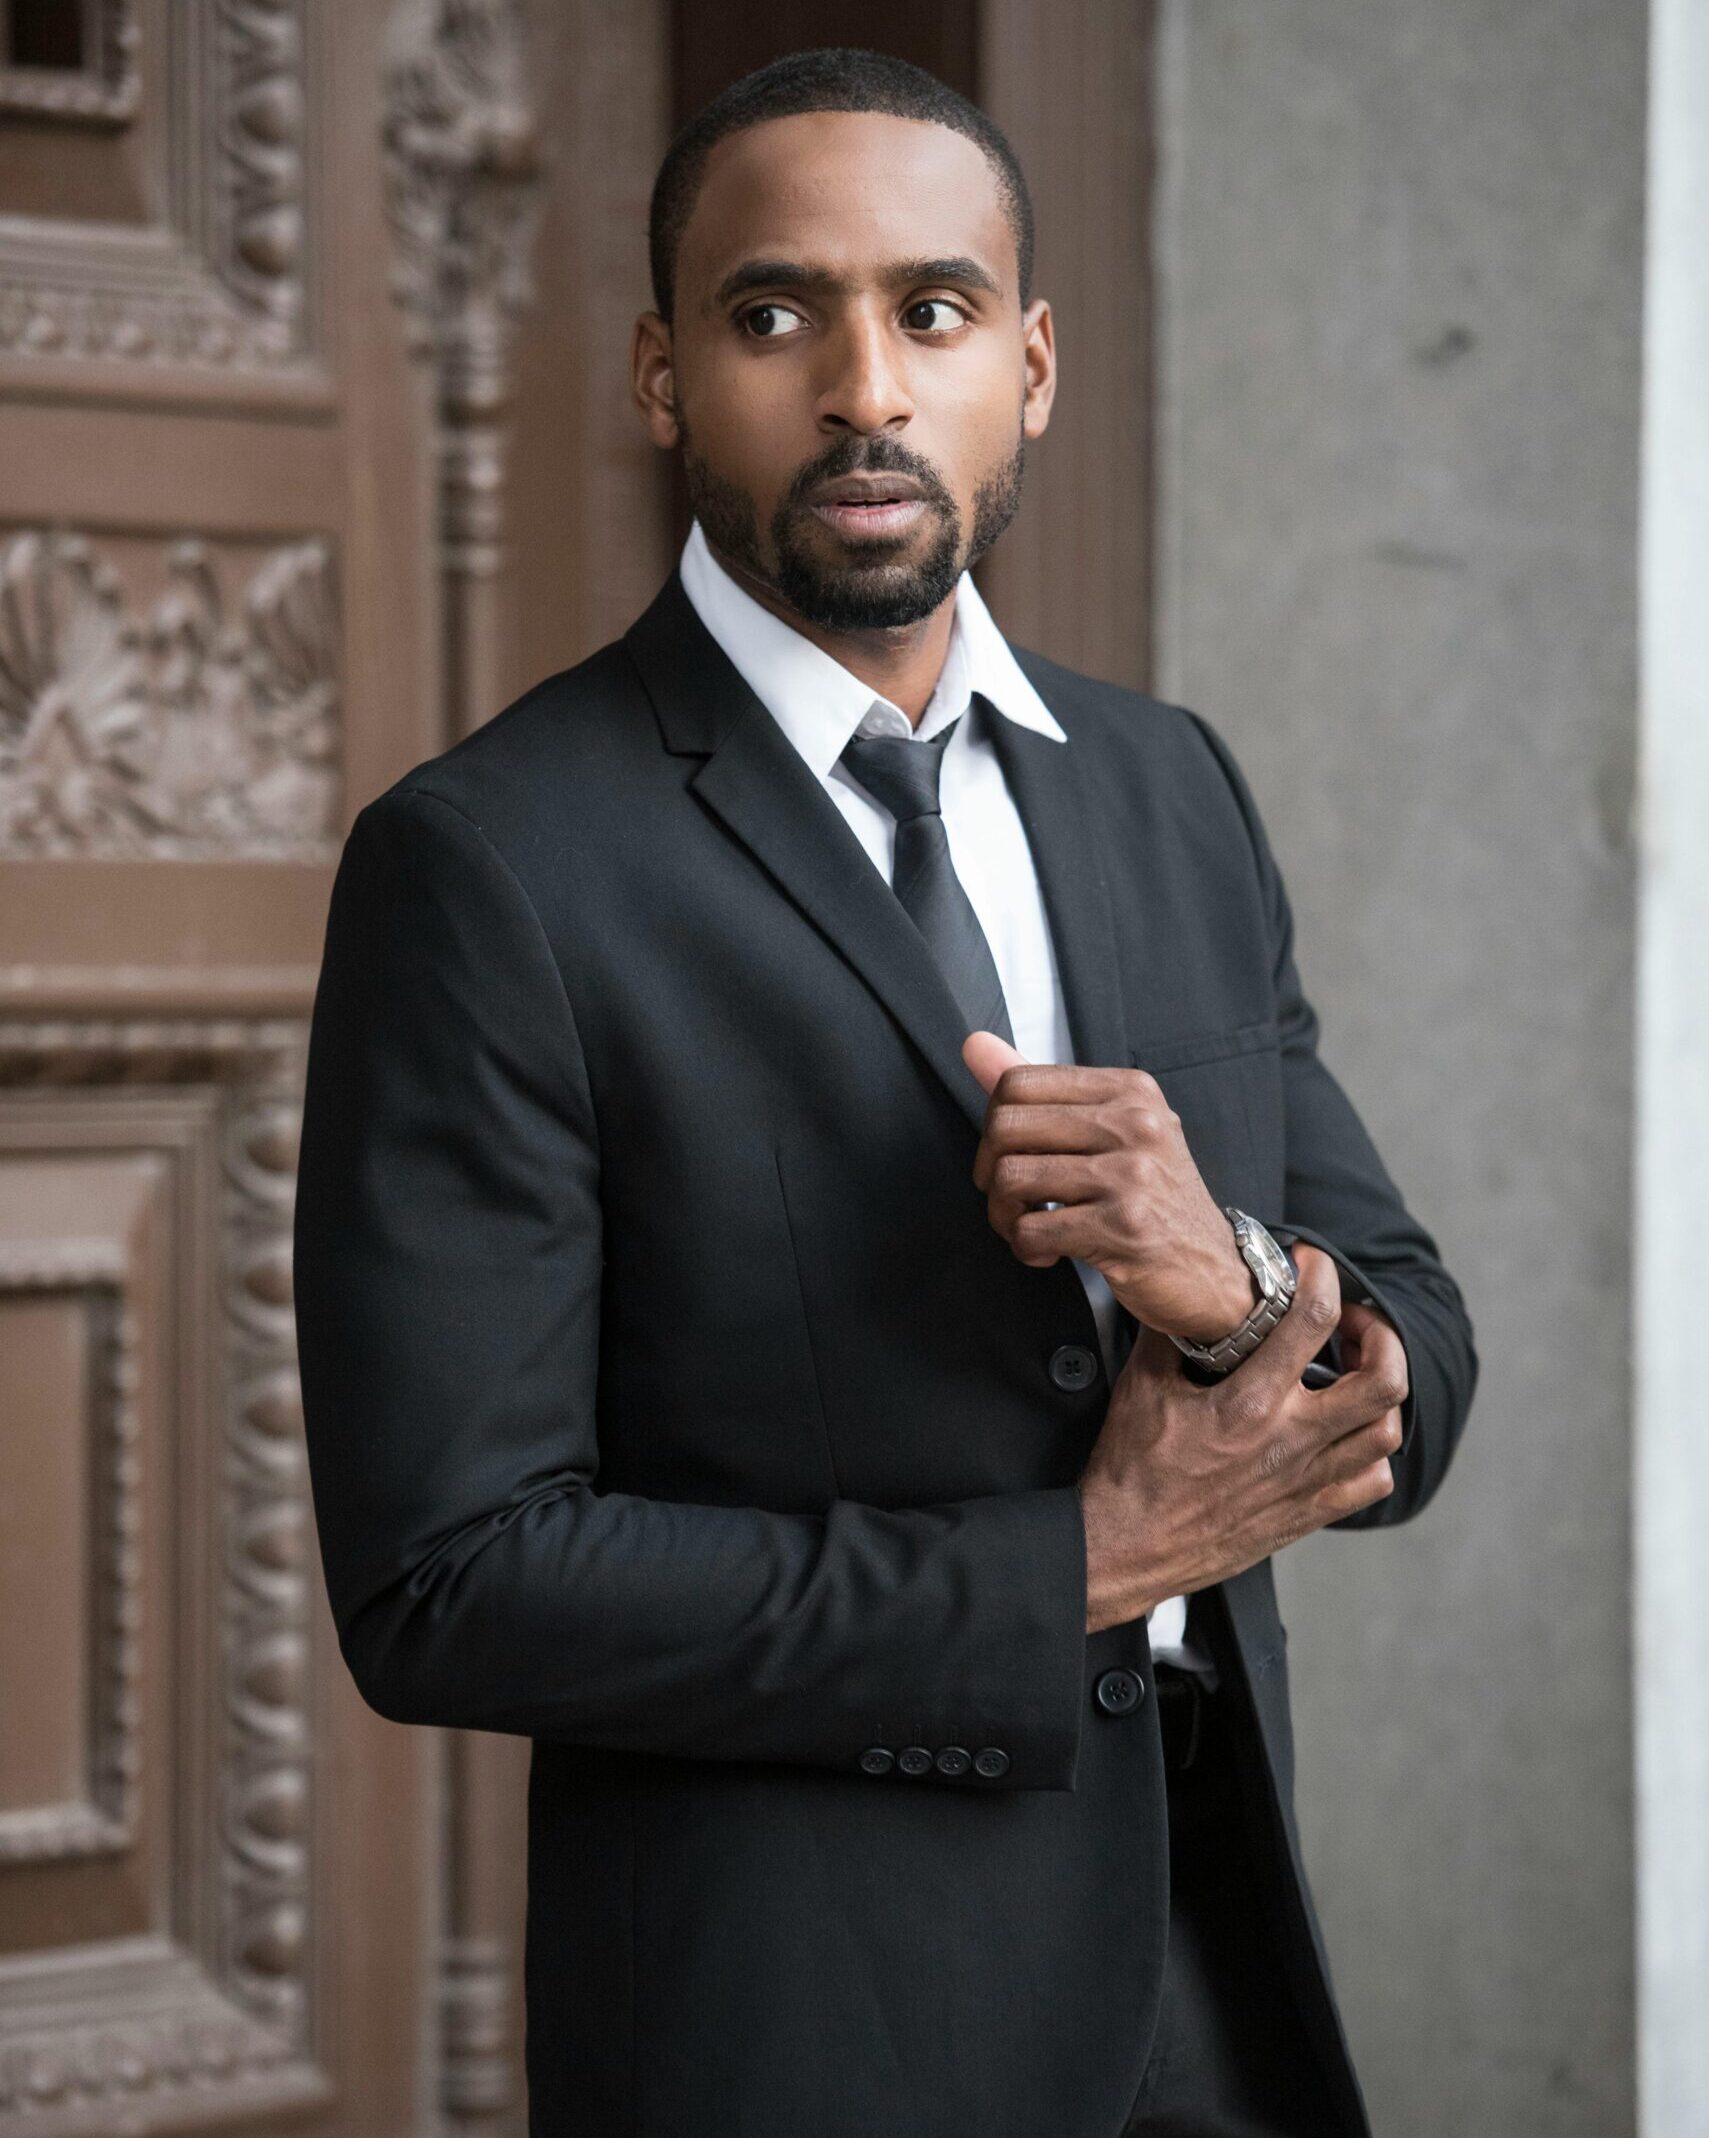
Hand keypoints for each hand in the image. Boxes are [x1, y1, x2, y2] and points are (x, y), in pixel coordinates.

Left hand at [962, 1029, 1254, 1345]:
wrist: (1212, 1269)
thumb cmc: (1153, 1198)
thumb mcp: (1111, 1131)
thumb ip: (1041, 1091)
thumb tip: (974, 1044)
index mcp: (1130, 1090)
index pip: (1018, 1082)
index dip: (994, 1125)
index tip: (1011, 1155)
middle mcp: (1136, 1124)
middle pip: (1005, 1126)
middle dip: (990, 1172)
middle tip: (1013, 1199)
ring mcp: (1133, 1175)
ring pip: (1011, 1179)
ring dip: (1005, 1216)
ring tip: (1029, 1228)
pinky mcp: (1125, 1228)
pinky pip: (1031, 1230)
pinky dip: (1026, 1248)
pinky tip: (1049, 1252)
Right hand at [1076, 1245, 1405, 1632]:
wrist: (1128, 1549)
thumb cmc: (1131, 1474)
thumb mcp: (1141, 1389)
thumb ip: (1168, 1334)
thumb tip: (1182, 1293)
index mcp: (1249, 1404)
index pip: (1312, 1320)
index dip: (1322, 1276)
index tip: (1311, 1263)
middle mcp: (1290, 1442)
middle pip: (1383, 1381)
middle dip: (1380, 1336)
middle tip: (1354, 1322)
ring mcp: (1305, 1482)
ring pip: (1385, 1432)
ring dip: (1381, 1392)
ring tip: (1356, 1372)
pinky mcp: (1306, 1514)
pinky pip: (1371, 1481)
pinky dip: (1372, 1451)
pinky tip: (1345, 1433)